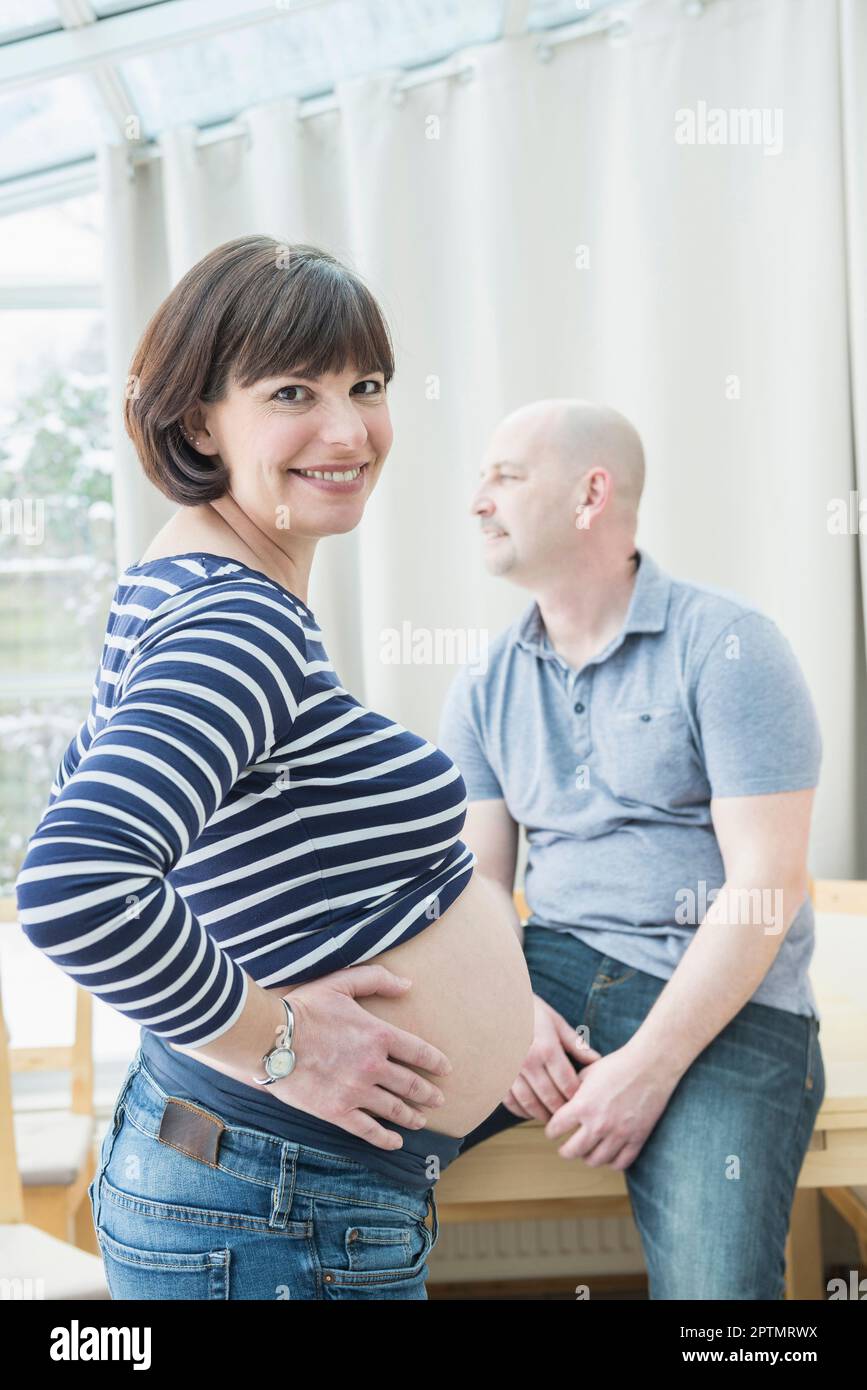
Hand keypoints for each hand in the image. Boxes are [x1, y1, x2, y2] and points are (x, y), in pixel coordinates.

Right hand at [267, 965, 453, 1151]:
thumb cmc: (305, 1008)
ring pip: (394, 1109)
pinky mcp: (337, 1112)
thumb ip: (377, 979)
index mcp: (378, 1035)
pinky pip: (368, 1130)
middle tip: (439, 1100)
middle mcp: (373, 1066)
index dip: (435, 1062)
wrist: (270, 1039)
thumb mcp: (341, 983)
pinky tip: (395, 1142)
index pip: (418, 1051)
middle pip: (411, 1085)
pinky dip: (386, 1139)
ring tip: (421, 1120)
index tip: (445, 1069)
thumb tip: (408, 984)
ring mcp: (356, 1091)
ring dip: (412, 1116)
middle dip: (429, 1094)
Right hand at [501, 994, 601, 1120]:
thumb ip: (575, 1044)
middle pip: (550, 1098)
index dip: (578, 1098)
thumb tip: (596, 1060)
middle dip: (563, 1111)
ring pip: (530, 1104)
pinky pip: (510, 1101)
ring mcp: (509, 1070)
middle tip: (571, 1117)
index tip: (584, 1103)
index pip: (568, 1084)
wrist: (494, 1003)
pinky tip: (530, 1111)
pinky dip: (521, 1111)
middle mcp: (527, 1062)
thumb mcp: (554, 1021)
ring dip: (543, 1115)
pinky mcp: (496, 1074)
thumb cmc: (528, 1010)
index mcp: (546, 1048)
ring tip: (552, 1119)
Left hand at [544, 1041, 678, 1169]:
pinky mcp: (637, 1139)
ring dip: (587, 1157)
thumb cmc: (617, 1065)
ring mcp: (619, 1134)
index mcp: (583, 1105)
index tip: (552, 1131)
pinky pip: (620, 1163)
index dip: (551, 1131)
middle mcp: (599, 1124)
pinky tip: (607, 1152)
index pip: (556, 1129)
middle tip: (565, 1147)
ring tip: (587, 1150)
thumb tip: (561, 1105)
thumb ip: (572, 1091)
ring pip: (595, 1161)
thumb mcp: (587, 1073)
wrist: (650, 1066)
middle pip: (572, 1152)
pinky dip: (610, 1161)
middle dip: (565, 1150)